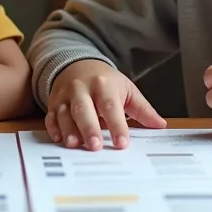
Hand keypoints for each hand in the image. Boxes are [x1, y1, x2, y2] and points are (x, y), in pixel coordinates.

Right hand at [45, 59, 165, 150]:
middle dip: (89, 128)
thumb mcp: (126, 90)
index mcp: (104, 85)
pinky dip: (53, 127)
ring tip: (74, 144)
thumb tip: (160, 125)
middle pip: (84, 108)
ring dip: (69, 129)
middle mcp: (82, 88)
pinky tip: (59, 139)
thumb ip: (143, 109)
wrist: (77, 64)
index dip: (117, 125)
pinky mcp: (54, 103)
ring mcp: (66, 95)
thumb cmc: (105, 82)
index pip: (111, 106)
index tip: (122, 143)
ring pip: (65, 112)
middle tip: (95, 147)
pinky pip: (51, 115)